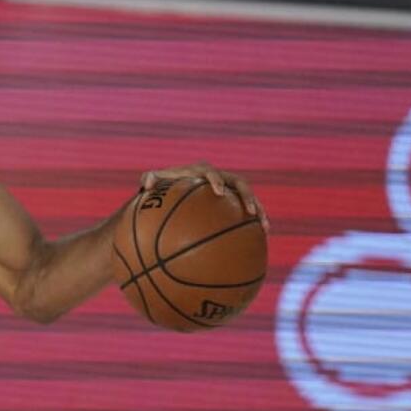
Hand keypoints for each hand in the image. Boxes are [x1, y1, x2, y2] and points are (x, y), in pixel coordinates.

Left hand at [141, 161, 269, 232]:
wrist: (176, 195)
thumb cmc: (163, 190)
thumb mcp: (153, 183)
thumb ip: (149, 178)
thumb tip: (146, 183)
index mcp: (201, 172)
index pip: (210, 173)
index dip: (216, 180)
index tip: (219, 192)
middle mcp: (220, 178)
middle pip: (240, 183)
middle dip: (247, 197)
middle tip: (250, 211)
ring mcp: (230, 190)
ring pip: (249, 198)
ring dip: (259, 211)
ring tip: (264, 227)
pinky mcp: (235, 202)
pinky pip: (248, 212)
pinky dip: (255, 223)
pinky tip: (261, 238)